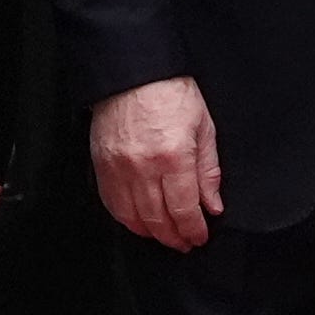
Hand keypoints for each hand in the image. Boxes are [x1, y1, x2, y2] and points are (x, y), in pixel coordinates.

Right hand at [90, 75, 223, 251]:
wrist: (135, 72)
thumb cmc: (171, 92)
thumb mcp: (204, 126)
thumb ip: (208, 170)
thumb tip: (212, 204)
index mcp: (174, 157)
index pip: (185, 209)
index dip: (194, 229)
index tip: (200, 236)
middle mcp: (144, 168)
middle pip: (159, 219)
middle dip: (175, 237)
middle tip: (185, 242)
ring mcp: (119, 169)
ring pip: (134, 218)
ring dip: (152, 233)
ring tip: (166, 236)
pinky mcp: (101, 166)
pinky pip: (113, 205)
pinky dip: (127, 220)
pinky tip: (140, 222)